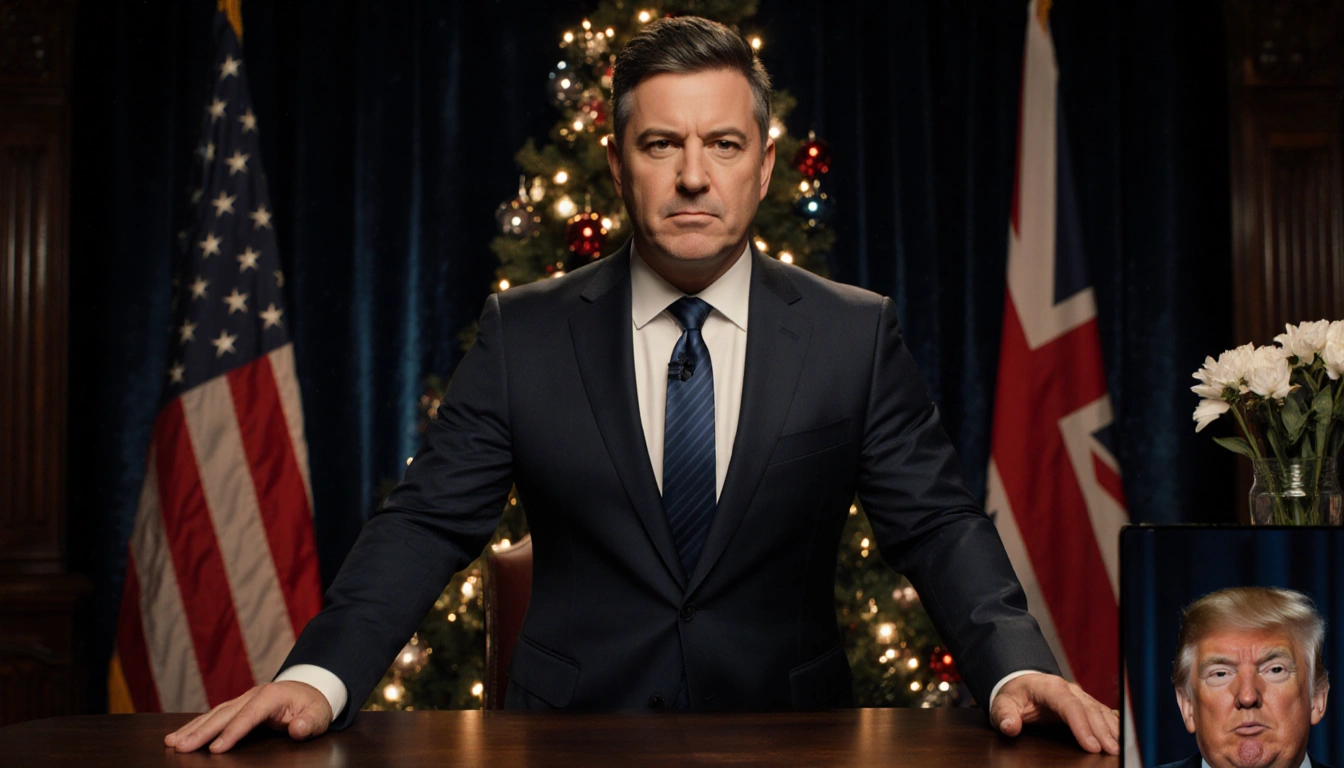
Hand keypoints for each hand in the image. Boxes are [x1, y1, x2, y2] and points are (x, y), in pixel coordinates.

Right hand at [163, 681, 333, 752]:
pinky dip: (196, 725)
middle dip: (201, 731)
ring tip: (171, 742)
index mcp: (272, 696)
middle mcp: (252, 694)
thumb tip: (298, 729)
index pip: (249, 715)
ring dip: (192, 728)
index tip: (216, 749)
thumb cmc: (313, 706)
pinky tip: (180, 735)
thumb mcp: (319, 715)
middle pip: (224, 714)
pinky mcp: (237, 706)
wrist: (310, 690)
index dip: (232, 732)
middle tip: (179, 746)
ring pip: (214, 714)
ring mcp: (243, 699)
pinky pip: (214, 716)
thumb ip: (309, 722)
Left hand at [989, 673, 1119, 754]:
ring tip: (1120, 748)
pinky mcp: (1085, 703)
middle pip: (1089, 710)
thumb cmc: (1014, 695)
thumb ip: (1004, 714)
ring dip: (1112, 729)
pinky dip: (1113, 725)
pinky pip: (1102, 713)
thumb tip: (1009, 726)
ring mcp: (1079, 695)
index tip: (1091, 745)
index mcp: (1049, 687)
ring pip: (1099, 711)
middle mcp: (1068, 689)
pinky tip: (1121, 737)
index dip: (1081, 726)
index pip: (1069, 706)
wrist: (1021, 683)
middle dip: (1102, 731)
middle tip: (1112, 751)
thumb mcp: (1002, 703)